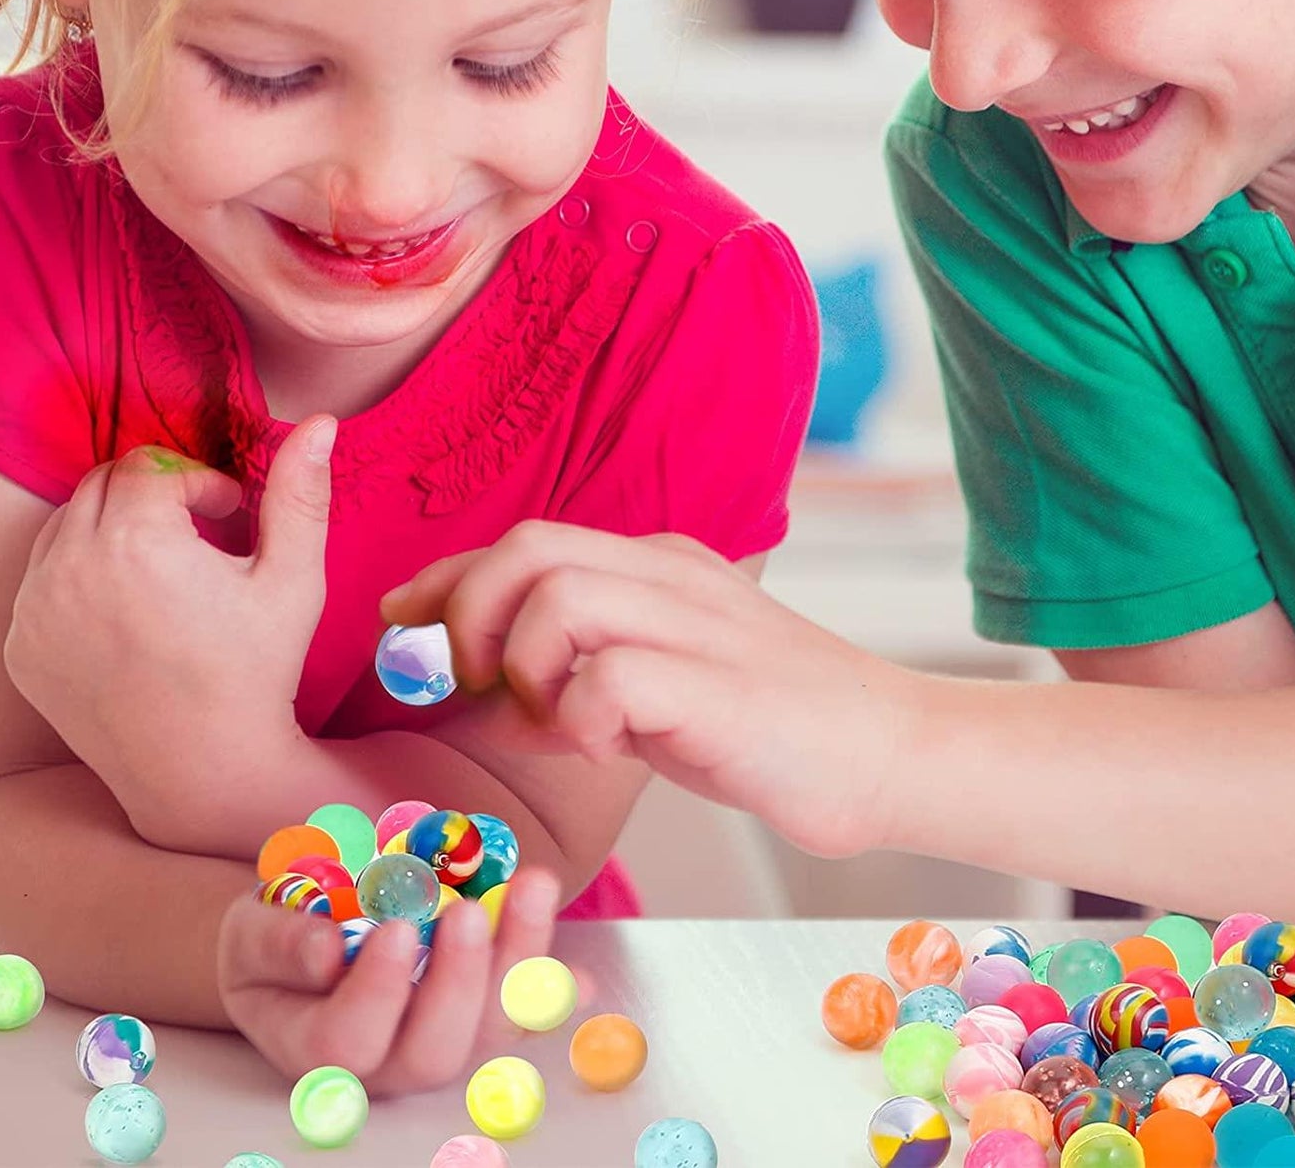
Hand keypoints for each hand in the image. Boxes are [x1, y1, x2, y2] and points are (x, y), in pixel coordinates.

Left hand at [3, 418, 336, 830]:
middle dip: (152, 494)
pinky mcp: (22, 645)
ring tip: (166, 574)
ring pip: (66, 525)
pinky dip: (83, 578)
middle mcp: (70, 567)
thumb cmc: (258, 670)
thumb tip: (320, 422)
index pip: (153, 463)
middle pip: (102, 483)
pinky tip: (133, 616)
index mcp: (136, 541)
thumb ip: (299, 494)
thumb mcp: (293, 578)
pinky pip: (44, 580)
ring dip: (113, 530)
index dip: (199, 481)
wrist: (203, 768)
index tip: (231, 515)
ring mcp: (36, 609)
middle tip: (198, 537)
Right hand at [217, 867, 560, 1095]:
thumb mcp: (253, 928)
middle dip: (459, 979)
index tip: (398, 928)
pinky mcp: (481, 1024)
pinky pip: (524, 1018)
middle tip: (471, 910)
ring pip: (488, 1035)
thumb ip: (280, 941)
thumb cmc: (274, 933)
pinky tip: (583, 979)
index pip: (346, 1040)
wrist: (308, 935)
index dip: (378, 992)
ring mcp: (439, 1046)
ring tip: (532, 886)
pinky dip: (553, 996)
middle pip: (432, 1051)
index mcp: (313, 1044)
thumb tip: (326, 951)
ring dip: (520, 965)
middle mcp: (383, 1063)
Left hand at [380, 522, 902, 857]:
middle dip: (470, 611)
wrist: (891, 753)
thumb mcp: (662, 690)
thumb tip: (493, 695)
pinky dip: (579, 718)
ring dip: (527, 665)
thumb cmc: (771, 729)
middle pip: (530, 546)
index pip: (527, 542)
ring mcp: (696, 622)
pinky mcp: (714, 684)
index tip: (403, 617)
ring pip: (557, 593)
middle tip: (476, 683)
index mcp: (659, 567)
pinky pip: (604, 677)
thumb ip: (584, 677)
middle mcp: (672, 576)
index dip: (449, 577)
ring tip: (555, 719)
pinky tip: (609, 747)